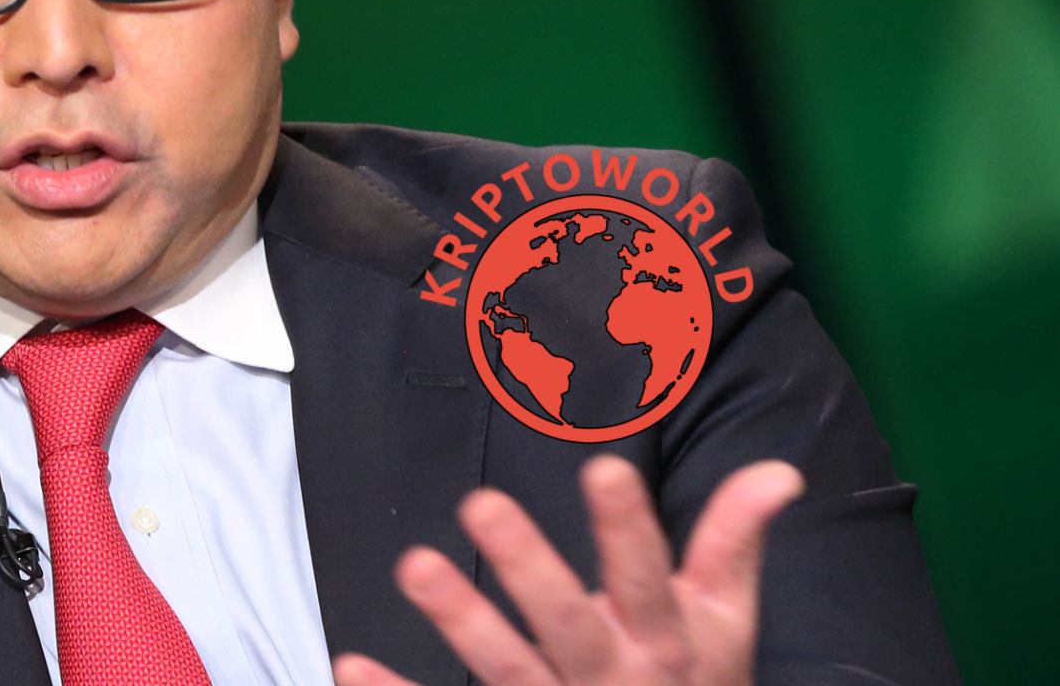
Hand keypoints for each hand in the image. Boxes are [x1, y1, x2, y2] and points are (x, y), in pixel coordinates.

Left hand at [332, 455, 803, 685]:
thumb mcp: (725, 626)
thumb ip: (733, 544)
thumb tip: (778, 471)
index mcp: (665, 644)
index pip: (648, 579)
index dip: (629, 529)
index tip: (603, 466)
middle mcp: (612, 680)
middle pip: (569, 624)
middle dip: (530, 569)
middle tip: (482, 502)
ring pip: (507, 671)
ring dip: (461, 620)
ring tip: (413, 565)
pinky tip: (351, 665)